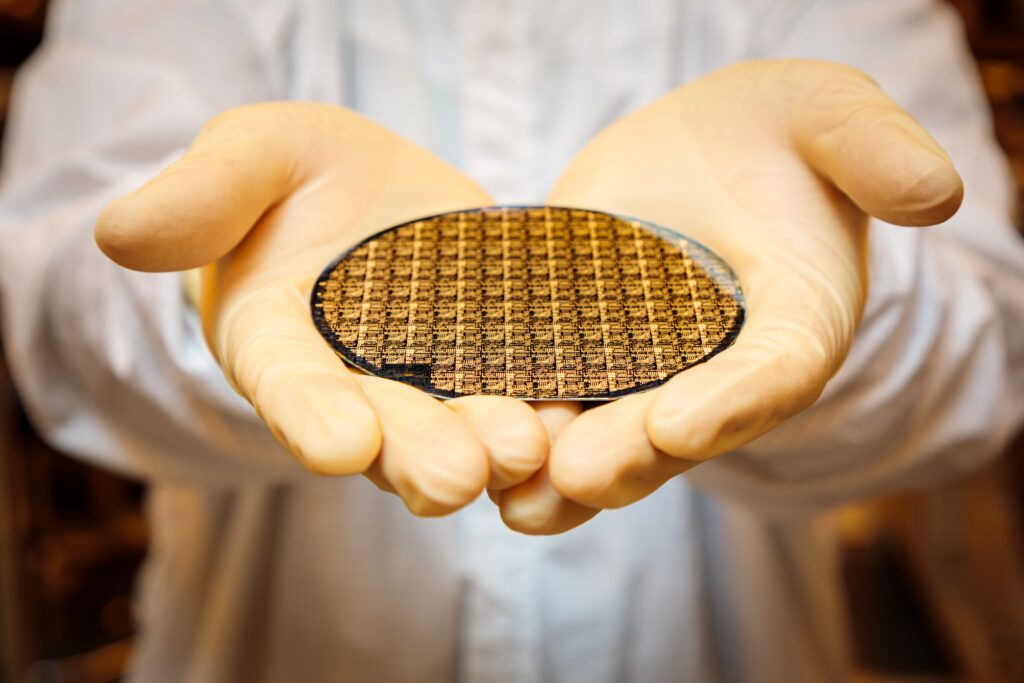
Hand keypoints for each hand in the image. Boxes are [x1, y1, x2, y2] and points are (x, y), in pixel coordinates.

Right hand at [95, 103, 550, 514]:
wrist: (374, 195)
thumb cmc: (297, 176)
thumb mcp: (254, 154)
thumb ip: (201, 194)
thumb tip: (120, 233)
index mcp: (279, 341)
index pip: (288, 385)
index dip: (311, 414)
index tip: (340, 443)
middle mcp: (352, 382)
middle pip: (382, 429)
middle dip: (415, 455)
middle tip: (453, 479)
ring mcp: (427, 382)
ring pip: (454, 429)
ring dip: (488, 449)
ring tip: (523, 453)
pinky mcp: (492, 366)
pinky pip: (517, 398)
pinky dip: (544, 416)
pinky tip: (576, 424)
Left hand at [496, 59, 963, 532]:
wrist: (703, 154)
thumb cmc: (774, 133)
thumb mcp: (824, 114)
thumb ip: (872, 147)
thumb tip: (937, 190)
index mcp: (795, 322)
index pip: (775, 374)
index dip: (731, 402)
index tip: (676, 421)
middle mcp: (726, 371)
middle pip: (684, 428)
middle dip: (633, 455)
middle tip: (579, 475)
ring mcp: (655, 377)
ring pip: (617, 440)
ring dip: (568, 475)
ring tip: (520, 497)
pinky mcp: (592, 361)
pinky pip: (563, 408)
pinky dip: (525, 436)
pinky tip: (478, 457)